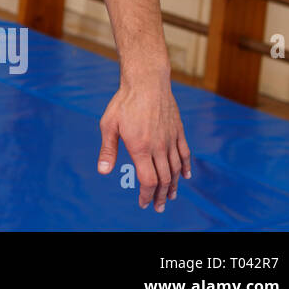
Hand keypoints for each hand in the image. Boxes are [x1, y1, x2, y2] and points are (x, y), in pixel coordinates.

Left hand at [97, 76, 191, 211]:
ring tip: (170, 197)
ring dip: (174, 186)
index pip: (148, 180)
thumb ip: (108, 150)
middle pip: (164, 179)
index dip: (147, 195)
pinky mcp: (178, 131)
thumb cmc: (124, 102)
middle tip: (158, 207)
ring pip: (175, 169)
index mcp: (140, 147)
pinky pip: (185, 154)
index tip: (144, 204)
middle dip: (161, 196)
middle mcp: (158, 147)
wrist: (147, 81)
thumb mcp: (108, 124)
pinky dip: (185, 167)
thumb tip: (103, 171)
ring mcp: (170, 139)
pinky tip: (184, 176)